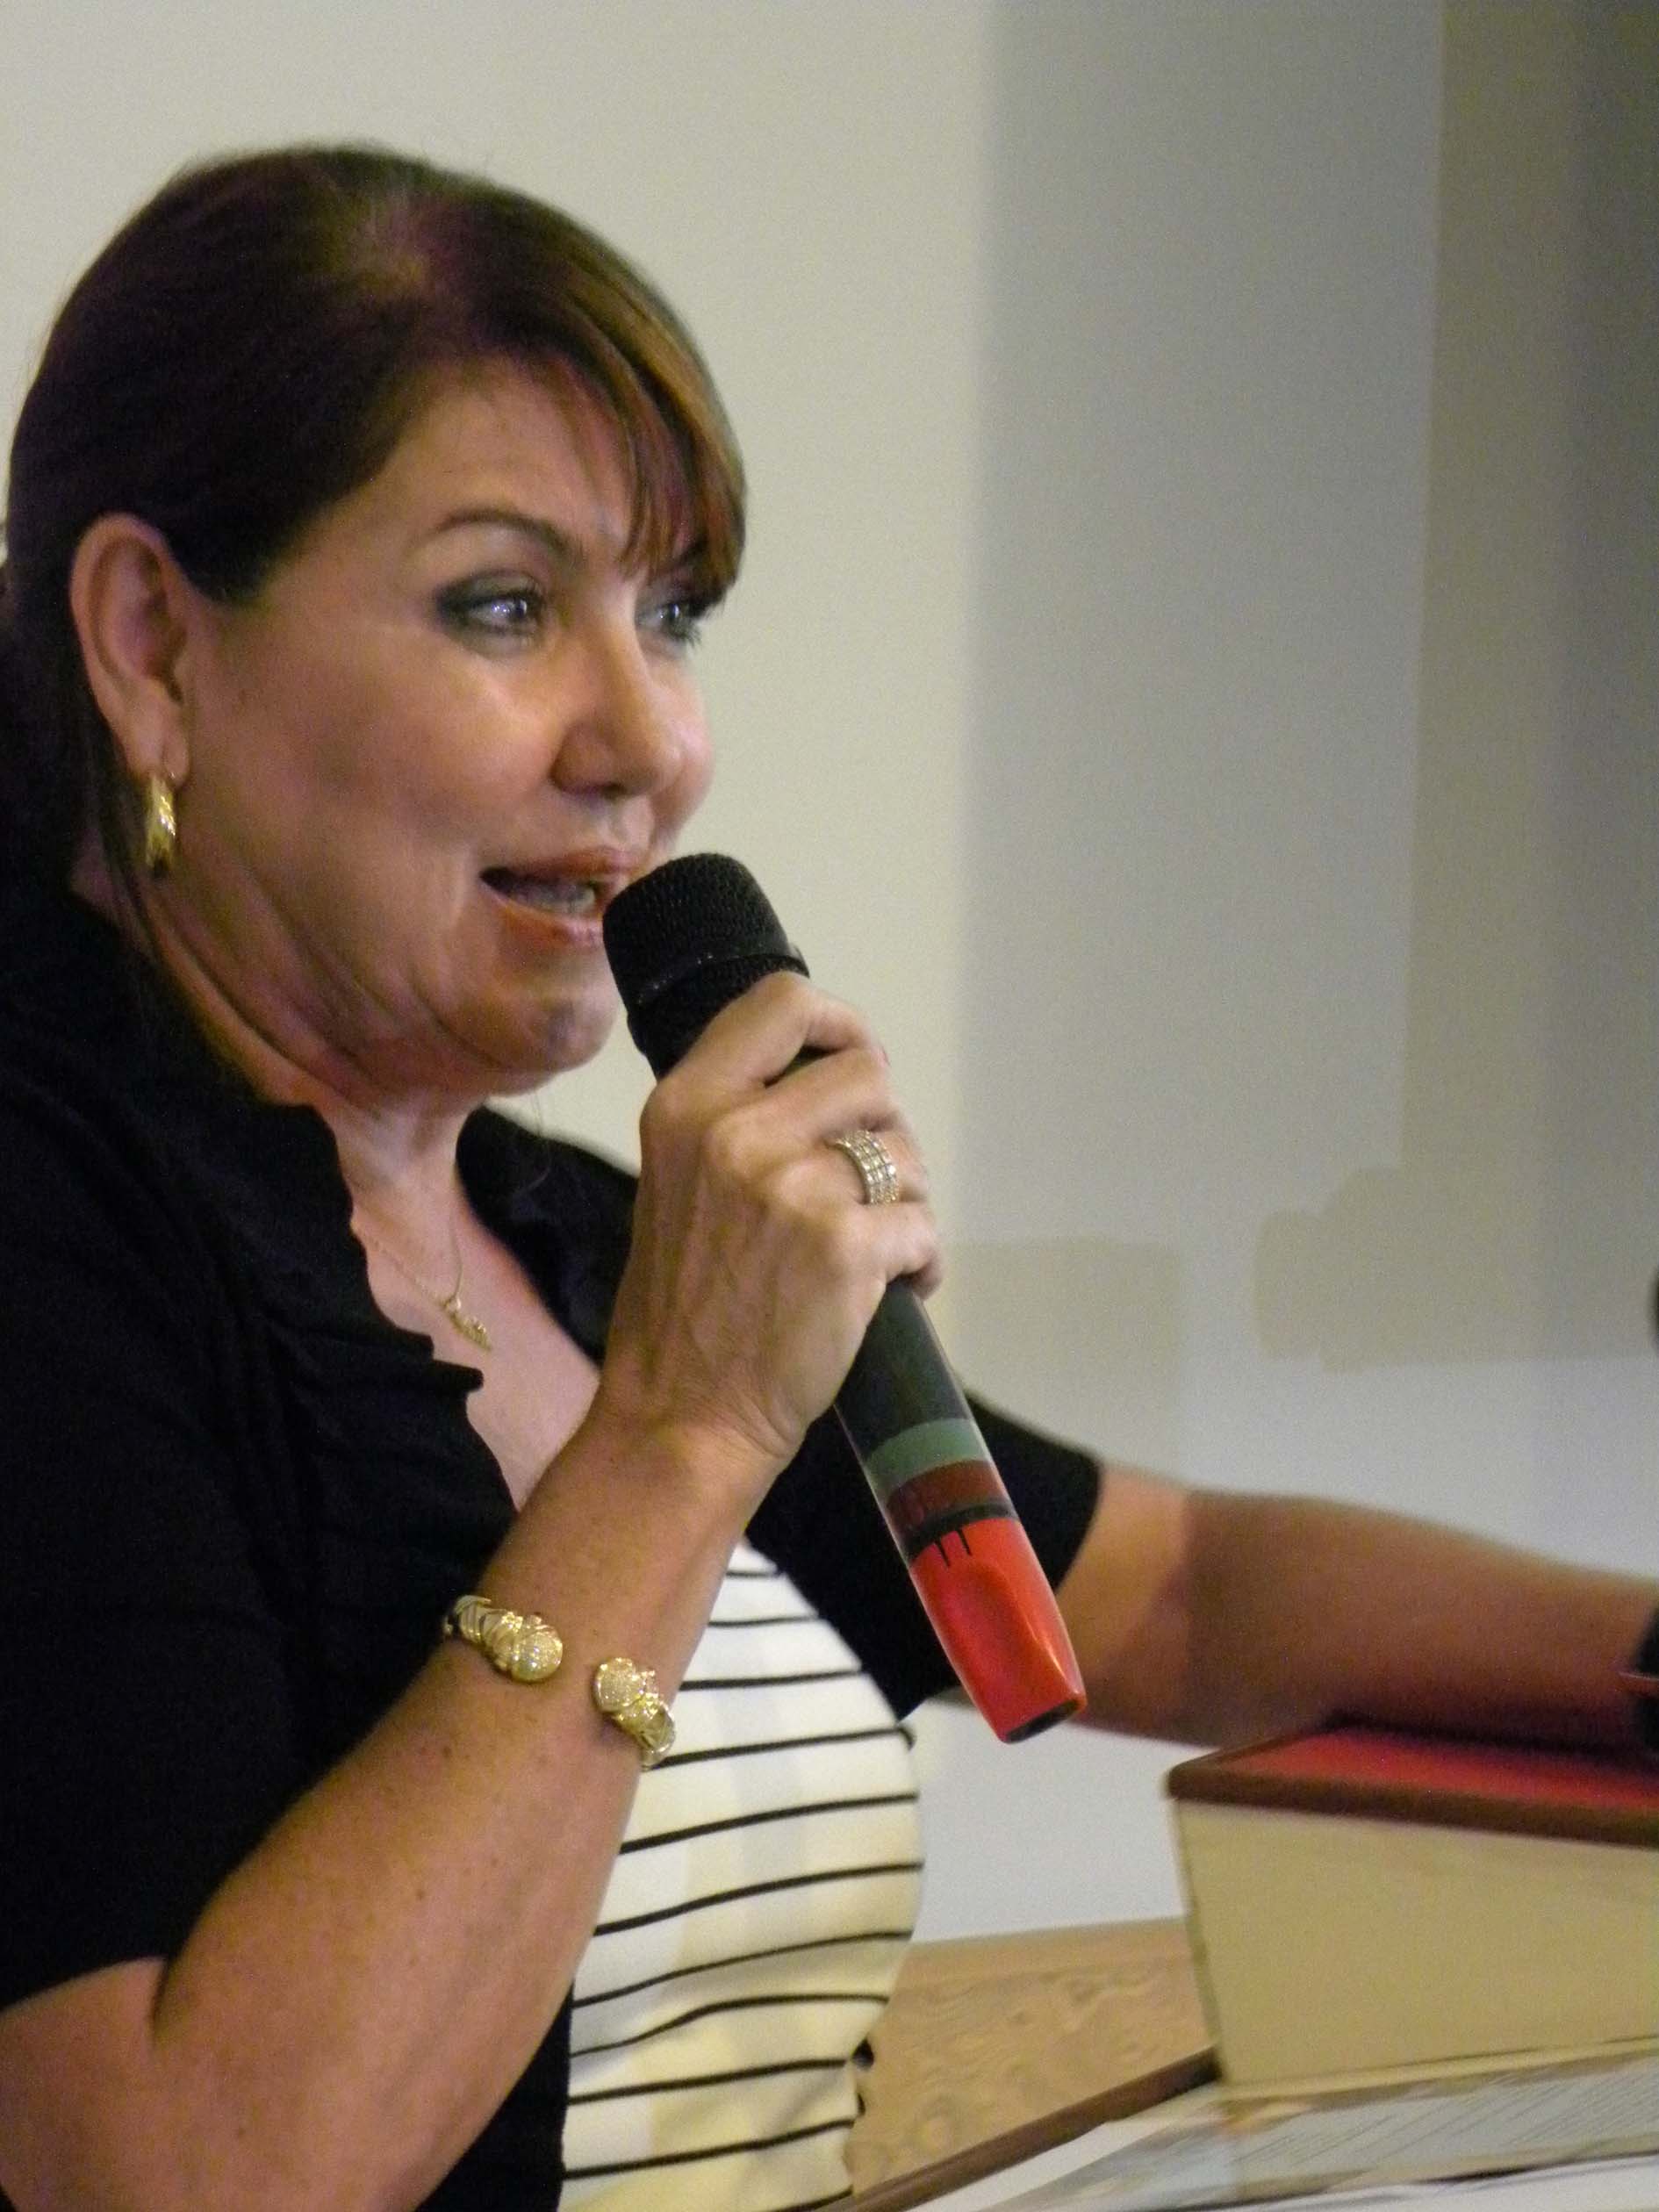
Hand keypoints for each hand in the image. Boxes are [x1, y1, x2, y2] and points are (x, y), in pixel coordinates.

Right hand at [592, 972, 938, 1489]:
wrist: (680, 1418)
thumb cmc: (682, 1309)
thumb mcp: (675, 1181)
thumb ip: (735, 1119)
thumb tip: (826, 1080)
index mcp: (687, 1105)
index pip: (783, 1002)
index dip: (840, 1024)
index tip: (854, 1060)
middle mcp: (736, 1132)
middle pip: (867, 1073)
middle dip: (886, 1129)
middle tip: (870, 1186)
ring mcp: (794, 1187)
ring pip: (906, 1151)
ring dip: (908, 1199)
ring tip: (874, 1247)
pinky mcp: (847, 1246)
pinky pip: (925, 1227)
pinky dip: (922, 1264)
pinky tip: (893, 1291)